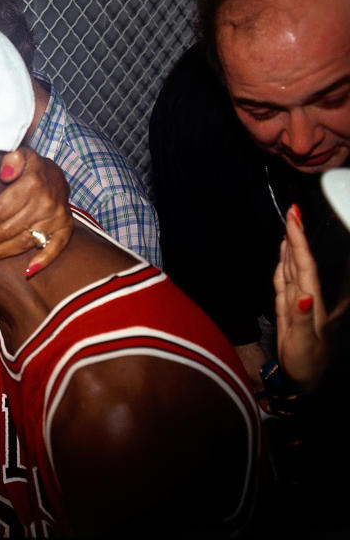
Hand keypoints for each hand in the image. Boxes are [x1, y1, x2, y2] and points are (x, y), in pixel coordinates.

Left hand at [0, 147, 72, 276]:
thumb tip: (5, 173)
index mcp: (32, 183)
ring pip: (24, 241)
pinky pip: (55, 248)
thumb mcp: (21, 154)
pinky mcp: (65, 228)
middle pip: (9, 228)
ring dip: (2, 253)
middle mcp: (45, 202)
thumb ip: (11, 158)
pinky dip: (43, 261)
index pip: (1, 210)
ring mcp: (56, 217)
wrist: (57, 175)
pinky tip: (28, 272)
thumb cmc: (31, 168)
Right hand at [273, 204, 342, 388]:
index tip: (295, 218)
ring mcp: (296, 304)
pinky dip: (282, 267)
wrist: (303, 383)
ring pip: (292, 269)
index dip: (300, 241)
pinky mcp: (288, 310)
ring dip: (291, 248)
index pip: (305, 265)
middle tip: (293, 212)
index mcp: (312, 303)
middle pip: (300, 261)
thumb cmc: (307, 365)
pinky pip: (284, 282)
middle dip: (297, 237)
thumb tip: (301, 295)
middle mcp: (306, 299)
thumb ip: (302, 319)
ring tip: (290, 228)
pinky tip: (283, 257)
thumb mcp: (306, 344)